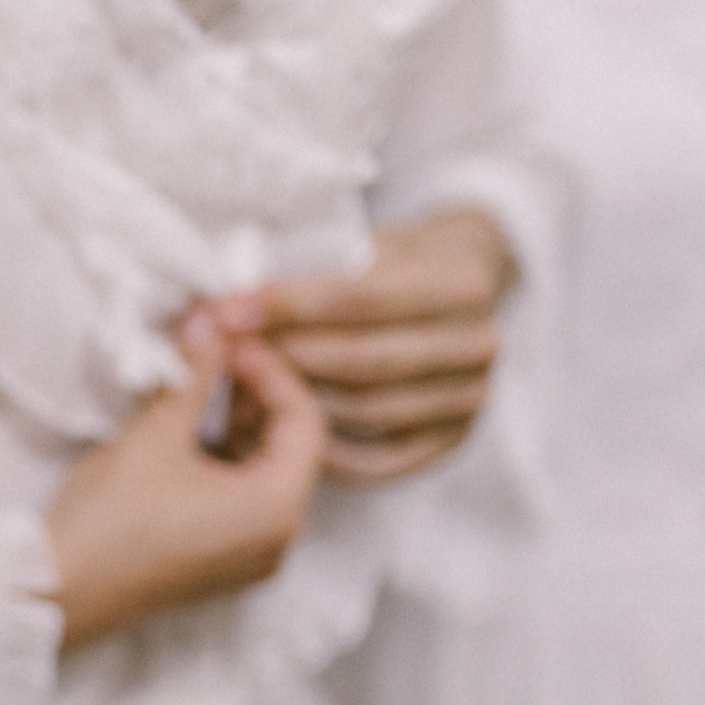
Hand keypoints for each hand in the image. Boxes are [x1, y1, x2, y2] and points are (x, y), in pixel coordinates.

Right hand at [44, 314, 327, 648]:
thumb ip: (192, 376)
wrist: (56, 594)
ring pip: (265, 472)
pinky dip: (225, 460)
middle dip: (255, 395)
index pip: (304, 419)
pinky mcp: (221, 565)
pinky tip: (188, 432)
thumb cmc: (107, 522)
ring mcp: (251, 558)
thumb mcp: (154, 436)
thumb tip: (208, 327)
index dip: (271, 369)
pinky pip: (243, 500)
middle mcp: (278, 540)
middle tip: (216, 357)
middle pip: (291, 447)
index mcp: (276, 509)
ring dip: (239, 425)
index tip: (231, 341)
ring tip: (199, 388)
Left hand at [218, 206, 513, 486]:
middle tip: (225, 357)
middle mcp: (479, 344)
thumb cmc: (392, 264)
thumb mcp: (364, 243)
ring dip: (295, 406)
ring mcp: (470, 398)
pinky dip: (323, 452)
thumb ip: (311, 266)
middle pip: (361, 362)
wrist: (453, 291)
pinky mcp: (453, 441)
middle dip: (284, 359)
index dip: (288, 307)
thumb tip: (226, 301)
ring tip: (237, 394)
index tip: (228, 312)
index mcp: (463, 284)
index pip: (359, 299)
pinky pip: (377, 461)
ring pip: (365, 412)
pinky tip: (277, 432)